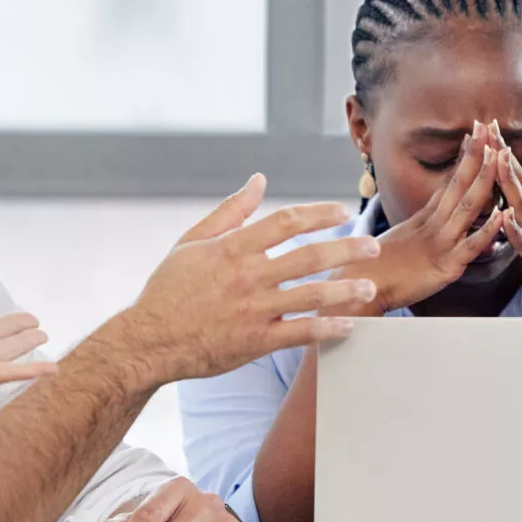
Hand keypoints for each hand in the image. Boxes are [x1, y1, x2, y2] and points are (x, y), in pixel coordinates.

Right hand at [111, 174, 381, 381]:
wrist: (148, 340)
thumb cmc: (167, 290)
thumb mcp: (191, 242)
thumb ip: (229, 212)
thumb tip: (257, 180)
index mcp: (232, 248)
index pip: (286, 222)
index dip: (319, 214)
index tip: (341, 211)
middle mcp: (247, 276)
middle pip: (309, 256)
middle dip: (347, 249)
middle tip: (373, 247)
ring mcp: (254, 309)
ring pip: (312, 295)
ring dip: (346, 290)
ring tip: (370, 287)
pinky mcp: (256, 341)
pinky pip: (301, 332)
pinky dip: (328, 328)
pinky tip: (349, 325)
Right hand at [338, 121, 509, 313]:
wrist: (360, 287)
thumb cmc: (376, 267)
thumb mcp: (401, 239)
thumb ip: (420, 226)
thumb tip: (430, 215)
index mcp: (424, 218)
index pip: (448, 181)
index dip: (464, 157)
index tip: (475, 133)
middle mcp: (434, 224)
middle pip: (459, 183)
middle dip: (476, 155)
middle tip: (488, 127)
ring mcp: (441, 242)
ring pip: (468, 206)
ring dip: (484, 179)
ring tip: (498, 155)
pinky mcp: (445, 266)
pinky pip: (470, 246)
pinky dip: (488, 231)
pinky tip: (503, 216)